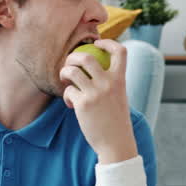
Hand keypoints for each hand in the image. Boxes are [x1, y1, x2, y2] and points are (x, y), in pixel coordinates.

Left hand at [59, 39, 136, 162]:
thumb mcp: (119, 97)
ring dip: (64, 72)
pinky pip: (68, 91)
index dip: (108, 42)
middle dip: (73, 57)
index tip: (98, 43)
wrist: (116, 143)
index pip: (120, 51)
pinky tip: (71, 104)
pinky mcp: (82, 104)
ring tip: (66, 80)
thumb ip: (111, 82)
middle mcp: (108, 83)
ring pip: (72, 71)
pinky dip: (67, 96)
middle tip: (70, 64)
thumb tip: (96, 68)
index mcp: (120, 80)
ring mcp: (94, 93)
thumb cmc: (116, 120)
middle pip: (86, 57)